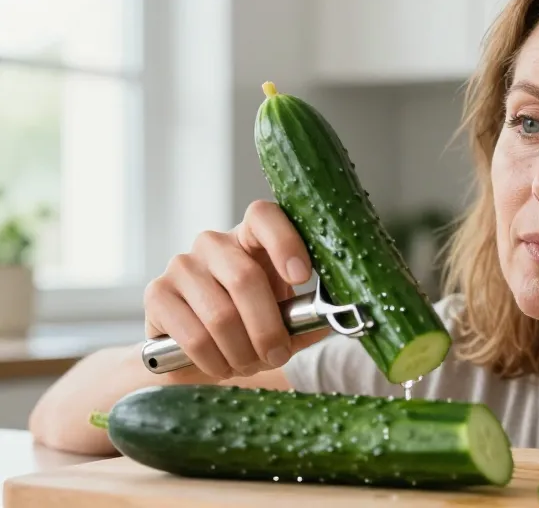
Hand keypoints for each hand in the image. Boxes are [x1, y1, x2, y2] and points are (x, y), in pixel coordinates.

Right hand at [144, 200, 323, 379]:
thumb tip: (337, 319)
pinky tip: (222, 366)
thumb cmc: (250, 323)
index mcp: (252, 237)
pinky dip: (215, 361)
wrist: (197, 349)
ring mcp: (182, 265)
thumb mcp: (283, 316)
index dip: (285, 242)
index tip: (301, 277)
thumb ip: (306, 316)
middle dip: (268, 328)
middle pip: (245, 278)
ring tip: (250, 364)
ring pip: (220, 314)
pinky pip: (193, 336)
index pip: (264, 216)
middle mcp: (214, 243)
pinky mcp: (157, 294)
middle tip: (278, 354)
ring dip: (242, 352)